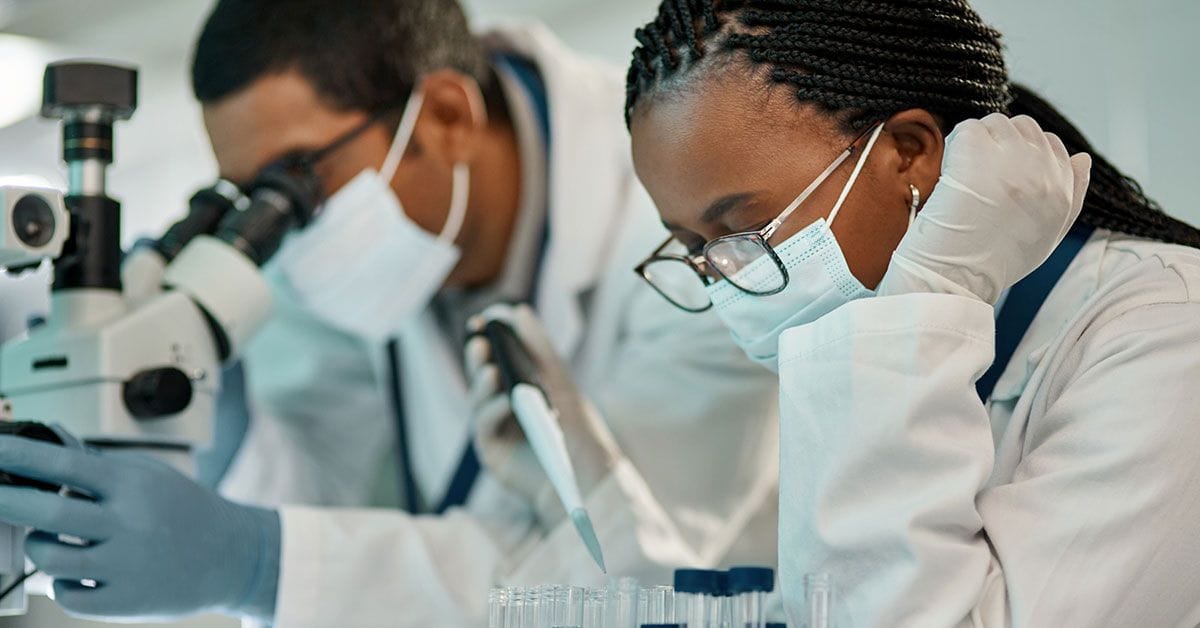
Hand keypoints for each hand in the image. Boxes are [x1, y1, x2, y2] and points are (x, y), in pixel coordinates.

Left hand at [0, 435, 279, 620]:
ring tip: (48, 539)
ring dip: (37, 546)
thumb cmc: (188, 511)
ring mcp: (126, 565)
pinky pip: (67, 595)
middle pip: (48, 512)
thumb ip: (100, 463)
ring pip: (50, 558)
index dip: (22, 455)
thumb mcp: (151, 475)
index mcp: (134, 485)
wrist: (233, 557)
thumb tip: (51, 437)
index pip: (66, 464)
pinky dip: (63, 584)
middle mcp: (129, 523)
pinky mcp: (124, 602)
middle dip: (7, 501)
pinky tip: (80, 572)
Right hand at [464, 303, 620, 526]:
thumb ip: (540, 349)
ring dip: (481, 382)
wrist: (585, 480)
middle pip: (482, 376)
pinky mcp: (491, 451)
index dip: (491, 338)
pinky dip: (492, 409)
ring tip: (491, 369)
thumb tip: (520, 311)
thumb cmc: (576, 433)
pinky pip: (484, 425)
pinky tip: (504, 400)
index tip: (486, 319)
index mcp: (519, 389)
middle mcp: (504, 409)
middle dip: (479, 358)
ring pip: (479, 399)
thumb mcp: (559, 384)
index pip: (499, 358)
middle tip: (481, 341)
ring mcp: (496, 430)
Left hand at [878, 113, 1092, 303]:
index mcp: (1062, 191)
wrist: (955, 277)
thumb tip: (1082, 157)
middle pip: (1025, 127)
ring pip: (996, 123)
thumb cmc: (994, 262)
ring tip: (965, 175)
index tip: (1000, 178)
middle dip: (1001, 143)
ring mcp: (1010, 159)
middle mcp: (1043, 171)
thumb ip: (1072, 196)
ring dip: (977, 142)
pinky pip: (968, 128)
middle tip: (979, 175)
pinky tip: (951, 172)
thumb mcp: (1048, 236)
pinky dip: (956, 145)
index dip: (1022, 156)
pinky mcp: (978, 153)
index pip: (1053, 146)